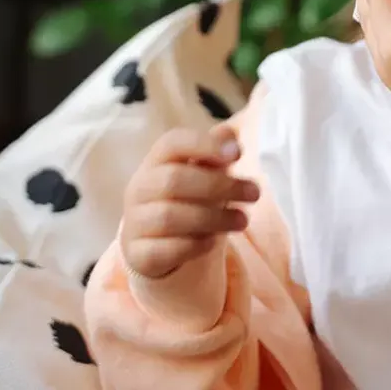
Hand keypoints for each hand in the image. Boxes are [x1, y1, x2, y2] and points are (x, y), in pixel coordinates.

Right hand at [120, 126, 260, 279]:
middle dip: (220, 186)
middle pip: (174, 180)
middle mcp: (139, 189)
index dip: (204, 145)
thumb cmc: (185, 200)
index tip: (238, 154)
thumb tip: (230, 134)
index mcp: (155, 162)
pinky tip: (213, 241)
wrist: (155, 246)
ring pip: (170, 217)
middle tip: (255, 193)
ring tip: (242, 220)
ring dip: (213, 218)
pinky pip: (167, 249)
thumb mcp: (201, 175)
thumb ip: (214, 153)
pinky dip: (195, 245)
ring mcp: (135, 222)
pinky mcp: (140, 254)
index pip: (172, 143)